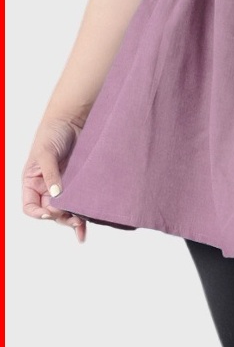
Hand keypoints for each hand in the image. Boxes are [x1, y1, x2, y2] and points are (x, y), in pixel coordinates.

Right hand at [22, 116, 86, 241]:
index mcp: (33, 182)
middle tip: (74, 221)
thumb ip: (50, 174)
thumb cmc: (53, 132)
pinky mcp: (80, 180)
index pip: (31, 206)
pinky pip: (80, 198)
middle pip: (50, 211)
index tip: (50, 213)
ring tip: (81, 228)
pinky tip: (88, 220)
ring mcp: (65, 184)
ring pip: (66, 208)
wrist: (74, 118)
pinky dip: (83, 210)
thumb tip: (55, 194)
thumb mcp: (45, 153)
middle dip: (60, 218)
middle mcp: (48, 186)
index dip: (39, 213)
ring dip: (73, 219)